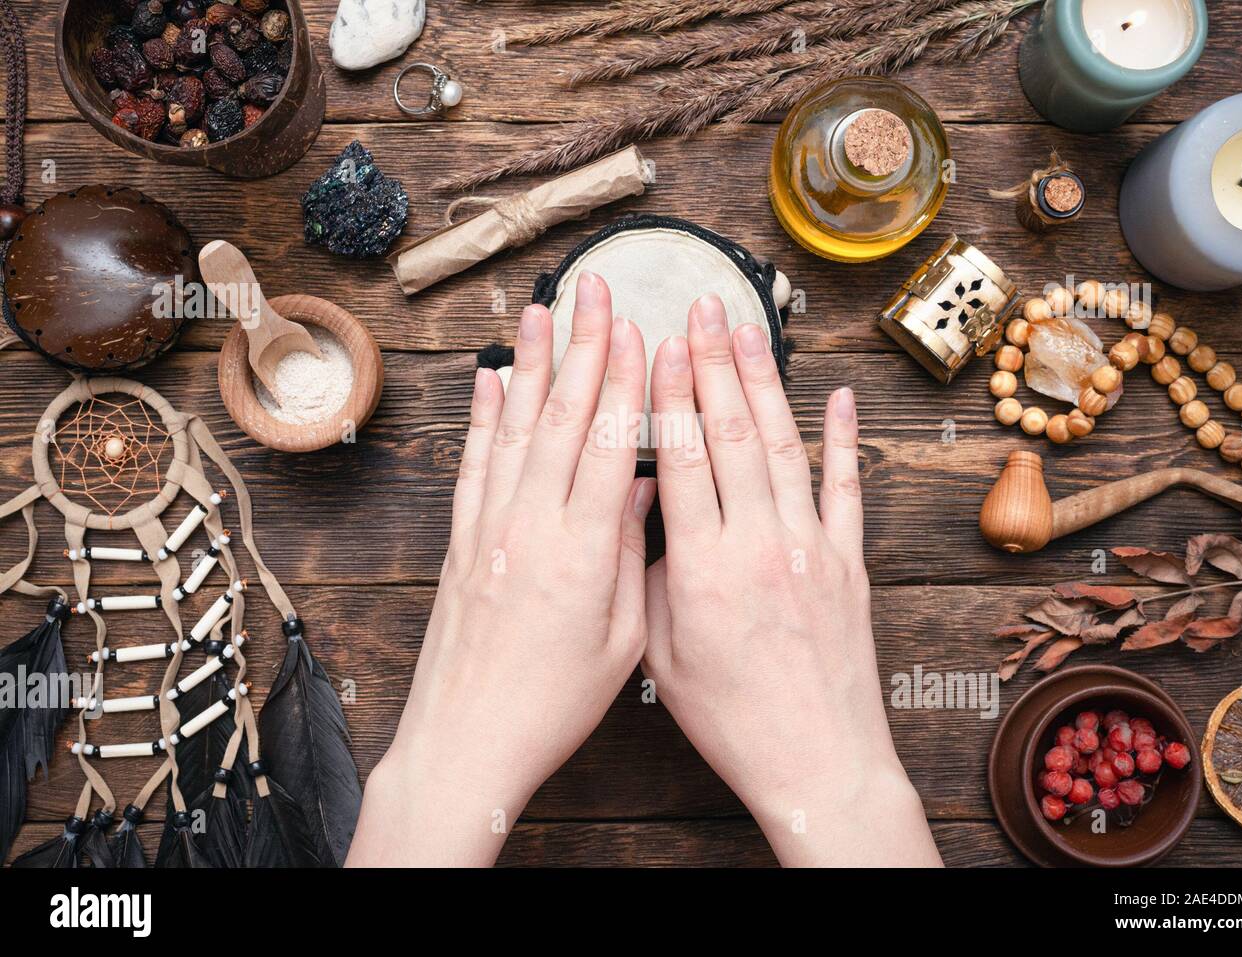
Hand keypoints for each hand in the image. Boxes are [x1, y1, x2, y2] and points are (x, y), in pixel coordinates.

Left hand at [348, 272, 654, 865]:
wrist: (466, 738)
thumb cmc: (553, 701)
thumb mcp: (620, 636)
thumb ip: (629, 554)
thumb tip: (644, 486)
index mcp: (581, 549)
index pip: (610, 444)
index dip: (626, 381)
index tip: (640, 330)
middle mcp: (530, 524)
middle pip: (562, 418)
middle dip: (584, 347)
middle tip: (596, 290)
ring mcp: (490, 527)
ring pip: (516, 427)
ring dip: (531, 365)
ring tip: (542, 311)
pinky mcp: (462, 541)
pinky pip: (474, 463)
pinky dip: (483, 418)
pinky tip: (490, 381)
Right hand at [641, 293, 940, 866]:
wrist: (818, 763)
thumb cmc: (734, 720)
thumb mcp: (662, 656)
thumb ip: (649, 580)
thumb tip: (640, 516)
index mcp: (703, 568)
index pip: (682, 457)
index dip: (671, 391)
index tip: (661, 342)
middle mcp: (761, 544)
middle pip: (731, 434)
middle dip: (714, 362)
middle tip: (703, 307)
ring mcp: (812, 548)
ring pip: (783, 446)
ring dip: (766, 382)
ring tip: (750, 329)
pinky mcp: (849, 562)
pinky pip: (848, 487)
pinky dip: (844, 438)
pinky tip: (838, 395)